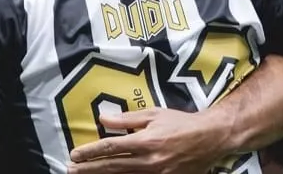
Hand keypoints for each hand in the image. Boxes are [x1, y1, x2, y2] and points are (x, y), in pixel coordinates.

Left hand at [67, 108, 239, 173]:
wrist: (211, 138)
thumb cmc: (181, 123)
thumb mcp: (154, 114)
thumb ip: (127, 119)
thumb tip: (103, 118)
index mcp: (146, 140)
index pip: (111, 147)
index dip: (91, 152)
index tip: (75, 154)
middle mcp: (150, 160)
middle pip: (113, 166)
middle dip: (90, 169)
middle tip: (71, 169)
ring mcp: (157, 173)